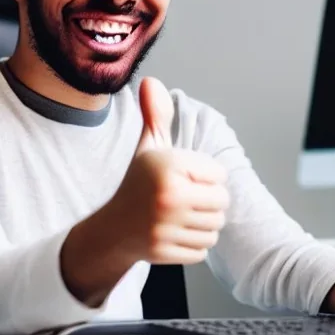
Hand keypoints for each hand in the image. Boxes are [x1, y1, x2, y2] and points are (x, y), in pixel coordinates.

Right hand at [104, 77, 229, 264]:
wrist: (112, 229)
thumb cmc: (140, 182)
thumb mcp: (149, 147)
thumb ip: (157, 116)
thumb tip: (151, 81)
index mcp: (169, 166)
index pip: (220, 175)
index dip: (206, 176)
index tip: (184, 178)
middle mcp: (168, 196)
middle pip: (222, 202)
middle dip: (208, 201)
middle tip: (186, 199)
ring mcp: (166, 227)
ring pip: (216, 227)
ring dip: (204, 223)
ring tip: (182, 215)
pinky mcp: (167, 252)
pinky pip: (204, 248)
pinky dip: (195, 243)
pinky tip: (176, 233)